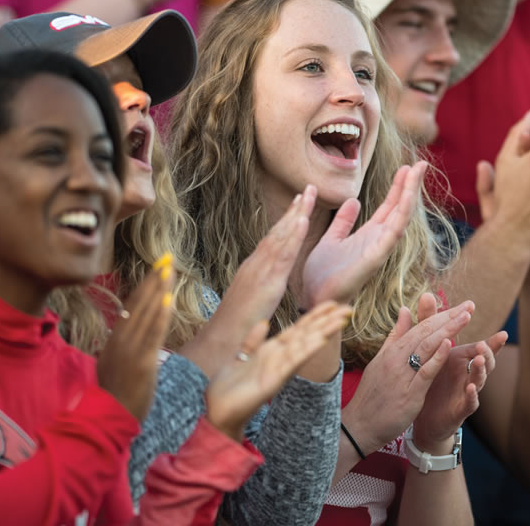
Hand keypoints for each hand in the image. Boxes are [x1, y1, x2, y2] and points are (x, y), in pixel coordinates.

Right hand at [96, 255, 174, 420]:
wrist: (110, 417)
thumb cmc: (115, 393)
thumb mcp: (113, 361)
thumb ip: (121, 342)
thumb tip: (127, 323)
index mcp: (115, 338)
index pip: (132, 305)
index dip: (145, 285)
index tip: (158, 267)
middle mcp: (121, 339)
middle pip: (140, 303)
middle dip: (154, 280)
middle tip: (167, 258)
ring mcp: (131, 350)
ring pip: (147, 314)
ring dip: (159, 290)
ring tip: (169, 270)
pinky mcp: (143, 362)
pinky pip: (153, 334)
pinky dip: (160, 316)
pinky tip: (168, 300)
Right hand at [180, 186, 315, 377]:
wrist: (221, 340)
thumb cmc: (234, 327)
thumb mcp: (250, 302)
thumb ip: (257, 289)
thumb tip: (263, 285)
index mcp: (253, 269)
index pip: (272, 240)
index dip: (285, 222)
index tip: (297, 205)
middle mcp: (255, 264)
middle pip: (277, 232)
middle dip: (293, 211)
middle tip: (308, 190)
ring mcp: (260, 271)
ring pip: (280, 238)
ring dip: (295, 216)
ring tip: (308, 197)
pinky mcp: (267, 281)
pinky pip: (283, 255)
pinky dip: (293, 236)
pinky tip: (302, 222)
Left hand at [205, 301, 351, 439]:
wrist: (218, 412)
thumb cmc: (229, 387)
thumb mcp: (240, 357)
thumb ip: (253, 340)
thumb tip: (264, 322)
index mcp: (272, 351)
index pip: (298, 329)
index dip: (314, 315)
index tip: (331, 303)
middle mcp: (280, 359)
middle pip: (307, 335)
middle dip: (326, 321)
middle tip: (348, 308)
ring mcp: (279, 370)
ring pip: (304, 346)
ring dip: (323, 332)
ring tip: (341, 319)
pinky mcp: (274, 381)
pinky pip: (292, 362)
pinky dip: (306, 350)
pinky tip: (320, 340)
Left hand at [301, 161, 425, 307]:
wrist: (314, 296)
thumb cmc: (322, 274)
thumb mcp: (331, 239)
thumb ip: (343, 222)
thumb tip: (354, 200)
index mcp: (369, 235)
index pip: (389, 206)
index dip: (399, 186)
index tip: (407, 166)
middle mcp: (378, 240)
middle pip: (400, 208)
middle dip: (410, 185)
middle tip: (421, 163)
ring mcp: (380, 248)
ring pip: (401, 216)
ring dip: (410, 194)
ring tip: (417, 171)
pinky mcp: (375, 257)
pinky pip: (392, 232)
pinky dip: (401, 214)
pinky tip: (407, 197)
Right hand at [341, 300, 473, 453]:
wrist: (359, 424)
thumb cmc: (371, 394)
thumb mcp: (380, 360)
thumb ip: (395, 336)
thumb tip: (404, 310)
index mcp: (391, 350)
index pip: (420, 326)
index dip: (441, 315)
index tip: (460, 306)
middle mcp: (396, 358)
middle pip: (426, 332)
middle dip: (449, 317)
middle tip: (469, 305)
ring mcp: (402, 375)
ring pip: (427, 347)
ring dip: (448, 330)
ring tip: (465, 317)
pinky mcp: (409, 393)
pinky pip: (425, 372)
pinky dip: (437, 357)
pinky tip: (449, 344)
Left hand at [411, 293, 508, 451]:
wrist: (422, 417)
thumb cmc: (429, 380)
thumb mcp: (429, 350)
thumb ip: (429, 323)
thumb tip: (428, 294)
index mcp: (460, 359)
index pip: (477, 344)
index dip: (486, 334)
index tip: (491, 322)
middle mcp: (467, 373)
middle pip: (485, 359)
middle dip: (489, 350)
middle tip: (488, 340)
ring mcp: (466, 391)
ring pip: (480, 379)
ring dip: (482, 369)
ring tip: (480, 359)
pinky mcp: (460, 409)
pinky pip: (470, 402)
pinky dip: (472, 395)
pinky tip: (471, 387)